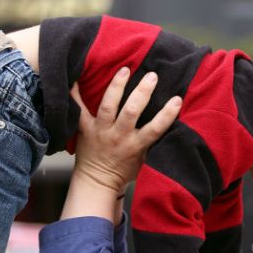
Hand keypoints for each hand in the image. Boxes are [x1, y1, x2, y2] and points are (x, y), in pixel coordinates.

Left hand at [70, 67, 182, 194]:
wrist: (97, 182)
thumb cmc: (123, 170)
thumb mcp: (144, 159)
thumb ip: (152, 142)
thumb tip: (170, 123)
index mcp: (135, 145)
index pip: (155, 128)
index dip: (167, 114)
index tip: (177, 99)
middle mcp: (118, 136)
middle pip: (131, 112)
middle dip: (142, 92)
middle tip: (152, 76)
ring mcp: (101, 131)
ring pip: (108, 106)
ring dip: (116, 86)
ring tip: (125, 70)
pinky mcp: (85, 129)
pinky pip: (78, 110)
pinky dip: (75, 94)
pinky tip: (76, 78)